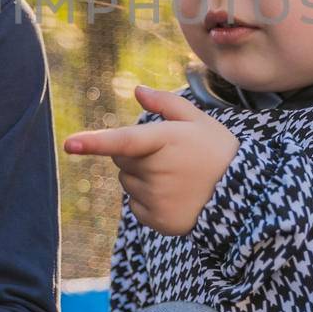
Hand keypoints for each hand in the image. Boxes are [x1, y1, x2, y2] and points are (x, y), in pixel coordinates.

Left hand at [63, 85, 239, 235]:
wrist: (242, 196)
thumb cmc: (217, 151)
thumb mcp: (199, 121)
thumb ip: (166, 104)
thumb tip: (137, 91)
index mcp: (165, 141)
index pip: (123, 141)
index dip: (95, 142)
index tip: (70, 144)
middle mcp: (158, 171)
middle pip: (120, 160)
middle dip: (135, 155)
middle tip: (169, 156)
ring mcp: (157, 197)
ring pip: (127, 183)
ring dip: (142, 178)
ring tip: (177, 178)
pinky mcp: (156, 220)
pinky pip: (135, 206)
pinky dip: (148, 200)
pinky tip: (175, 196)